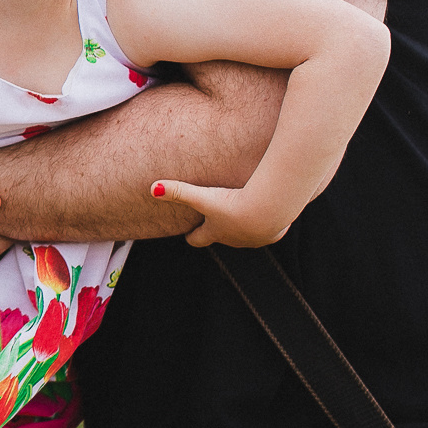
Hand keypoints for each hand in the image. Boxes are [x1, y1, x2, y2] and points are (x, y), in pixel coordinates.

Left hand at [149, 180, 291, 247]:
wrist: (268, 209)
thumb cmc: (233, 204)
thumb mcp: (203, 197)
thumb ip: (178, 191)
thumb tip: (152, 188)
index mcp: (215, 231)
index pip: (197, 239)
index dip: (192, 235)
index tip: (189, 233)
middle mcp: (234, 239)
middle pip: (222, 236)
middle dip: (218, 228)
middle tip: (216, 217)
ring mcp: (255, 240)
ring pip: (247, 234)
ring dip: (244, 224)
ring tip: (244, 212)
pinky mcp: (274, 234)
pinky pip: (270, 229)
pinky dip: (268, 221)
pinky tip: (268, 211)